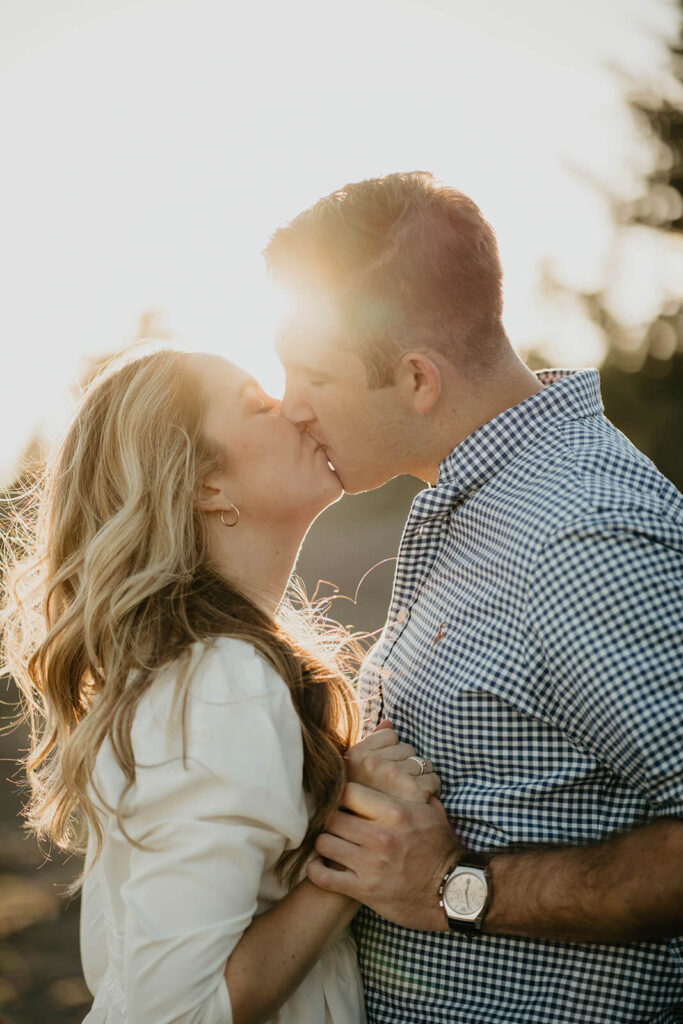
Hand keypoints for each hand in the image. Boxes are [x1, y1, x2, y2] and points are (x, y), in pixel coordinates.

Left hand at [307, 783, 462, 929]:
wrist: (454, 892)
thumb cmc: (442, 849)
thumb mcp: (432, 814)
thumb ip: (414, 792)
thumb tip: (405, 774)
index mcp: (394, 812)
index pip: (348, 792)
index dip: (342, 794)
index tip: (342, 800)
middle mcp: (379, 836)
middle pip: (332, 817)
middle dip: (330, 818)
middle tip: (332, 822)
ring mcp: (370, 864)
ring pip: (324, 844)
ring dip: (324, 843)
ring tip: (330, 843)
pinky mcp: (364, 890)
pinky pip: (324, 878)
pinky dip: (316, 871)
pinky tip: (320, 867)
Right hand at [345, 721, 440, 802]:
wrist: (369, 847)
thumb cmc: (363, 809)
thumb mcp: (358, 776)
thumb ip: (372, 745)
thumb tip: (389, 722)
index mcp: (355, 756)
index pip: (389, 734)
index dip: (391, 752)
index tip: (384, 772)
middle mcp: (372, 763)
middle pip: (407, 747)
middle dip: (406, 764)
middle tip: (397, 787)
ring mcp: (392, 776)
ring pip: (422, 762)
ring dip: (419, 776)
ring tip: (407, 795)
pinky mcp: (412, 790)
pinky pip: (433, 779)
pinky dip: (430, 790)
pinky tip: (418, 802)